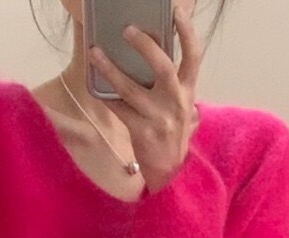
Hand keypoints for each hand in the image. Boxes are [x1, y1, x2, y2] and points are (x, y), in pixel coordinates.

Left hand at [87, 1, 202, 194]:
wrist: (170, 169)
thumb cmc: (172, 130)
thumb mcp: (182, 104)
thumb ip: (175, 80)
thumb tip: (161, 48)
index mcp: (188, 90)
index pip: (194, 55)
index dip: (187, 32)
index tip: (176, 11)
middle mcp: (175, 101)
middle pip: (162, 67)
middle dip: (144, 45)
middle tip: (127, 30)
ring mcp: (158, 118)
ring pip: (131, 88)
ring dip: (111, 69)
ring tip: (96, 53)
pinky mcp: (141, 132)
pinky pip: (119, 110)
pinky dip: (105, 97)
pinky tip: (95, 86)